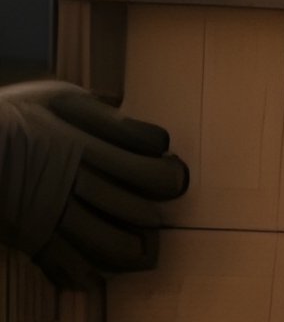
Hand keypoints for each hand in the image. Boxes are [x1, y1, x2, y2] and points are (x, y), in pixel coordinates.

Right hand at [0, 82, 187, 288]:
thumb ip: (89, 102)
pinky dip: (83, 271)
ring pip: (109, 231)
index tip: (164, 152)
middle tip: (175, 188)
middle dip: (165, 187)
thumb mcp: (50, 96)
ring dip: (132, 241)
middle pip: (142, 183)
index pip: (147, 141)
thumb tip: (118, 100)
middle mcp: (81, 174)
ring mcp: (58, 208)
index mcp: (88, 137)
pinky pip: (66, 259)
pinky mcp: (35, 234)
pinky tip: (95, 277)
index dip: (159, 147)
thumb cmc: (9, 117)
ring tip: (147, 247)